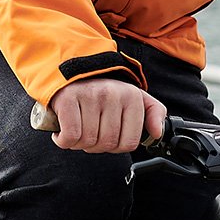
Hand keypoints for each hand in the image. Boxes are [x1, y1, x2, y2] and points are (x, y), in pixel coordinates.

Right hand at [46, 76, 166, 154]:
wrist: (70, 73)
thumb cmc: (103, 92)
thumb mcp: (134, 98)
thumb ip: (153, 112)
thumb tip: (157, 132)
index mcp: (131, 96)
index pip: (129, 142)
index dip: (116, 147)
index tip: (108, 136)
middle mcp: (112, 94)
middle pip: (107, 143)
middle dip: (96, 146)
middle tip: (90, 133)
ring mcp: (90, 95)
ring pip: (88, 141)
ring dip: (79, 144)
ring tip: (77, 130)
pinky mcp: (68, 98)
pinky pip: (70, 136)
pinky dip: (64, 141)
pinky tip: (63, 133)